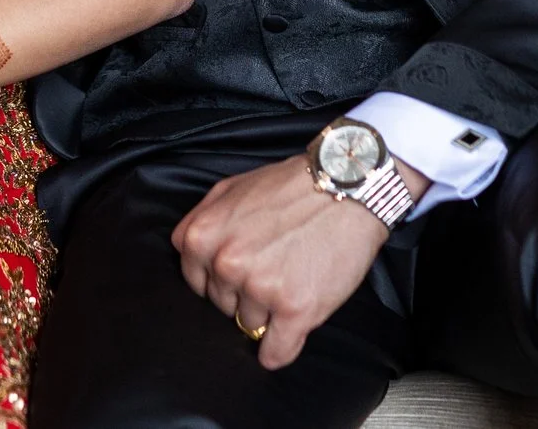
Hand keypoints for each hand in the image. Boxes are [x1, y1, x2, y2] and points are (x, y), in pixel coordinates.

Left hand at [171, 153, 425, 368]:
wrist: (346, 187)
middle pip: (224, 305)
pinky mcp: (295, 309)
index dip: (220, 278)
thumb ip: (202, 222)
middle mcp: (226, 264)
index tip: (241, 270)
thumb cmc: (291, 186)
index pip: (196, 282)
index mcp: (202, 237)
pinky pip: (277, 351)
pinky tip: (285, 340)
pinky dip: (280, 351)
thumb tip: (190, 253)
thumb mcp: (230, 189)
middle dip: (245, 293)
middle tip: (274, 267)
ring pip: (252, 325)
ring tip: (293, 280)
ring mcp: (260, 288)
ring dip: (269, 313)